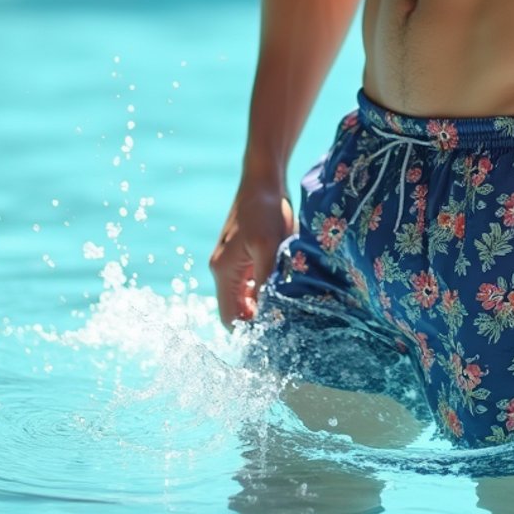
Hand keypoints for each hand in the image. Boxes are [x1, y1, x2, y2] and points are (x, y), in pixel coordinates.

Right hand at [210, 184, 295, 326]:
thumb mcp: (269, 248)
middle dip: (259, 317)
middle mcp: (224, 269)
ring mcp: (235, 261)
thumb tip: (268, 314)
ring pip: (248, 295)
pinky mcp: (247, 252)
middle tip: (287, 322)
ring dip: (265, 301)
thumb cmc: (265, 210)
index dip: (248, 331)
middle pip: (239, 309)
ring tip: (290, 306)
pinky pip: (254, 280)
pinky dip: (267, 286)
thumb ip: (266, 282)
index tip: (274, 334)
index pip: (230, 318)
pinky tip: (287, 284)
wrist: (265, 179)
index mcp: (223, 271)